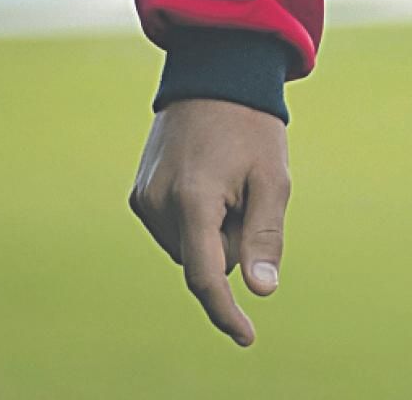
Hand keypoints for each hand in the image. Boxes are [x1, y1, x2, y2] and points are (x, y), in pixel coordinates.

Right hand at [129, 98, 291, 346]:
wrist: (214, 74)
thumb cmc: (252, 126)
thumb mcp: (272, 179)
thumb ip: (265, 236)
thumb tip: (260, 290)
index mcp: (192, 200)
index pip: (204, 276)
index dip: (225, 311)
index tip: (246, 336)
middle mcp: (157, 203)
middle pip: (204, 260)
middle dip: (231, 242)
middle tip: (247, 191)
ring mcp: (143, 198)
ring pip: (189, 247)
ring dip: (214, 229)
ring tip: (226, 178)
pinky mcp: (139, 193)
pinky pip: (175, 229)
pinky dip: (196, 218)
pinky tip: (208, 178)